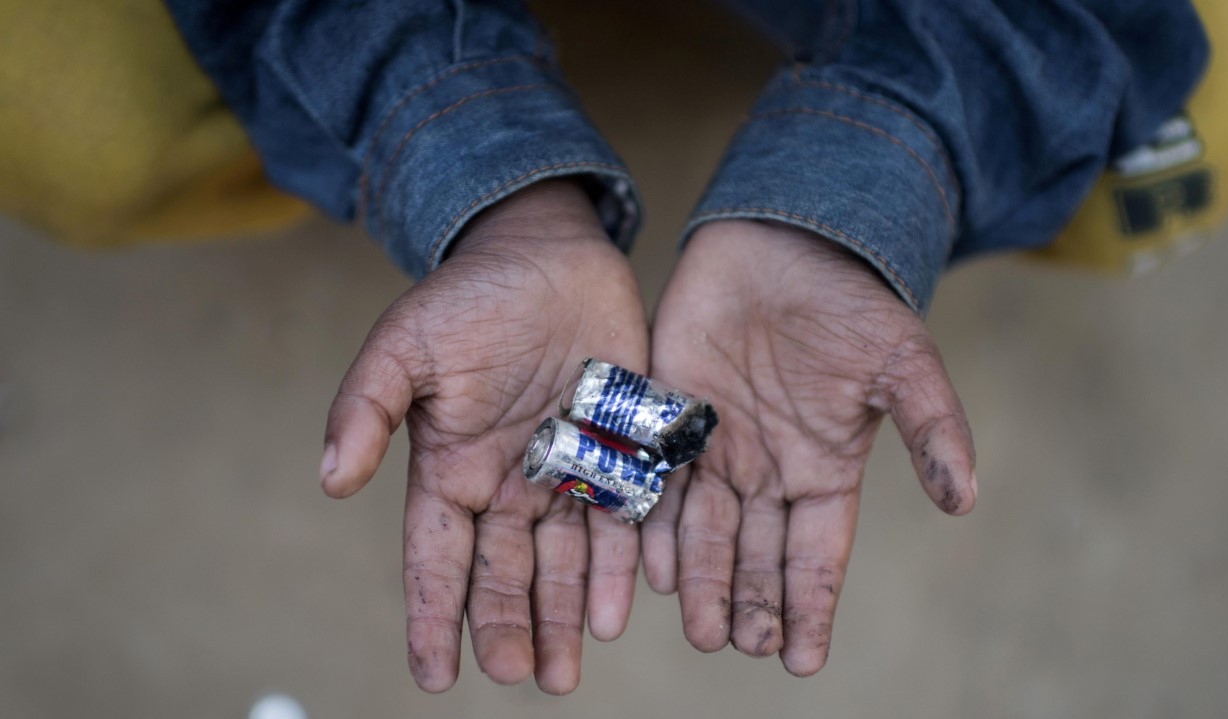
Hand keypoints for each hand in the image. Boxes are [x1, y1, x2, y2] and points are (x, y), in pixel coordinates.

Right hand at [319, 181, 647, 693]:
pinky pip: (622, 523)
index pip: (436, 559)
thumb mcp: (406, 344)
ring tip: (563, 673)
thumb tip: (330, 479)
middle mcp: (509, 486)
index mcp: (452, 470)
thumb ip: (367, 408)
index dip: (432, 616)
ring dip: (563, 619)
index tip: (433, 675)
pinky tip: (617, 610)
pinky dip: (619, 568)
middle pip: (504, 576)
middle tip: (518, 677)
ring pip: (564, 565)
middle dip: (507, 629)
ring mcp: (568, 474)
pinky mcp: (622, 455)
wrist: (549, 254)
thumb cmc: (470, 297)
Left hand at [645, 220, 975, 674]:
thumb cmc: (849, 301)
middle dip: (749, 605)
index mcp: (823, 470)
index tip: (802, 663)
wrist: (784, 240)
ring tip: (699, 629)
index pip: (816, 557)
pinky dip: (655, 527)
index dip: (810, 607)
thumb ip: (931, 429)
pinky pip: (658, 485)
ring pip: (704, 533)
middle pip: (754, 556)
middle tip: (738, 647)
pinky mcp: (669, 418)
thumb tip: (966, 500)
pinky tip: (651, 568)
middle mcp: (767, 473)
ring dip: (700, 582)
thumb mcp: (903, 362)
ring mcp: (715, 449)